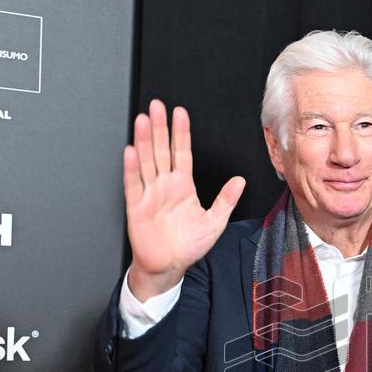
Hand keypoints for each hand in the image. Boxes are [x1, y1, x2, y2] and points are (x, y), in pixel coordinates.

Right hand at [124, 99, 246, 299]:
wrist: (168, 266)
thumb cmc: (188, 246)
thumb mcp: (214, 222)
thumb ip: (226, 200)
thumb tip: (240, 181)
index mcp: (183, 186)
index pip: (182, 153)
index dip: (181, 133)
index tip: (180, 113)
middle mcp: (165, 186)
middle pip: (162, 151)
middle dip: (161, 128)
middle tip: (158, 106)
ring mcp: (150, 194)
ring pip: (146, 162)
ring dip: (145, 141)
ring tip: (144, 120)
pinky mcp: (137, 207)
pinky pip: (133, 184)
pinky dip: (132, 168)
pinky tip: (131, 151)